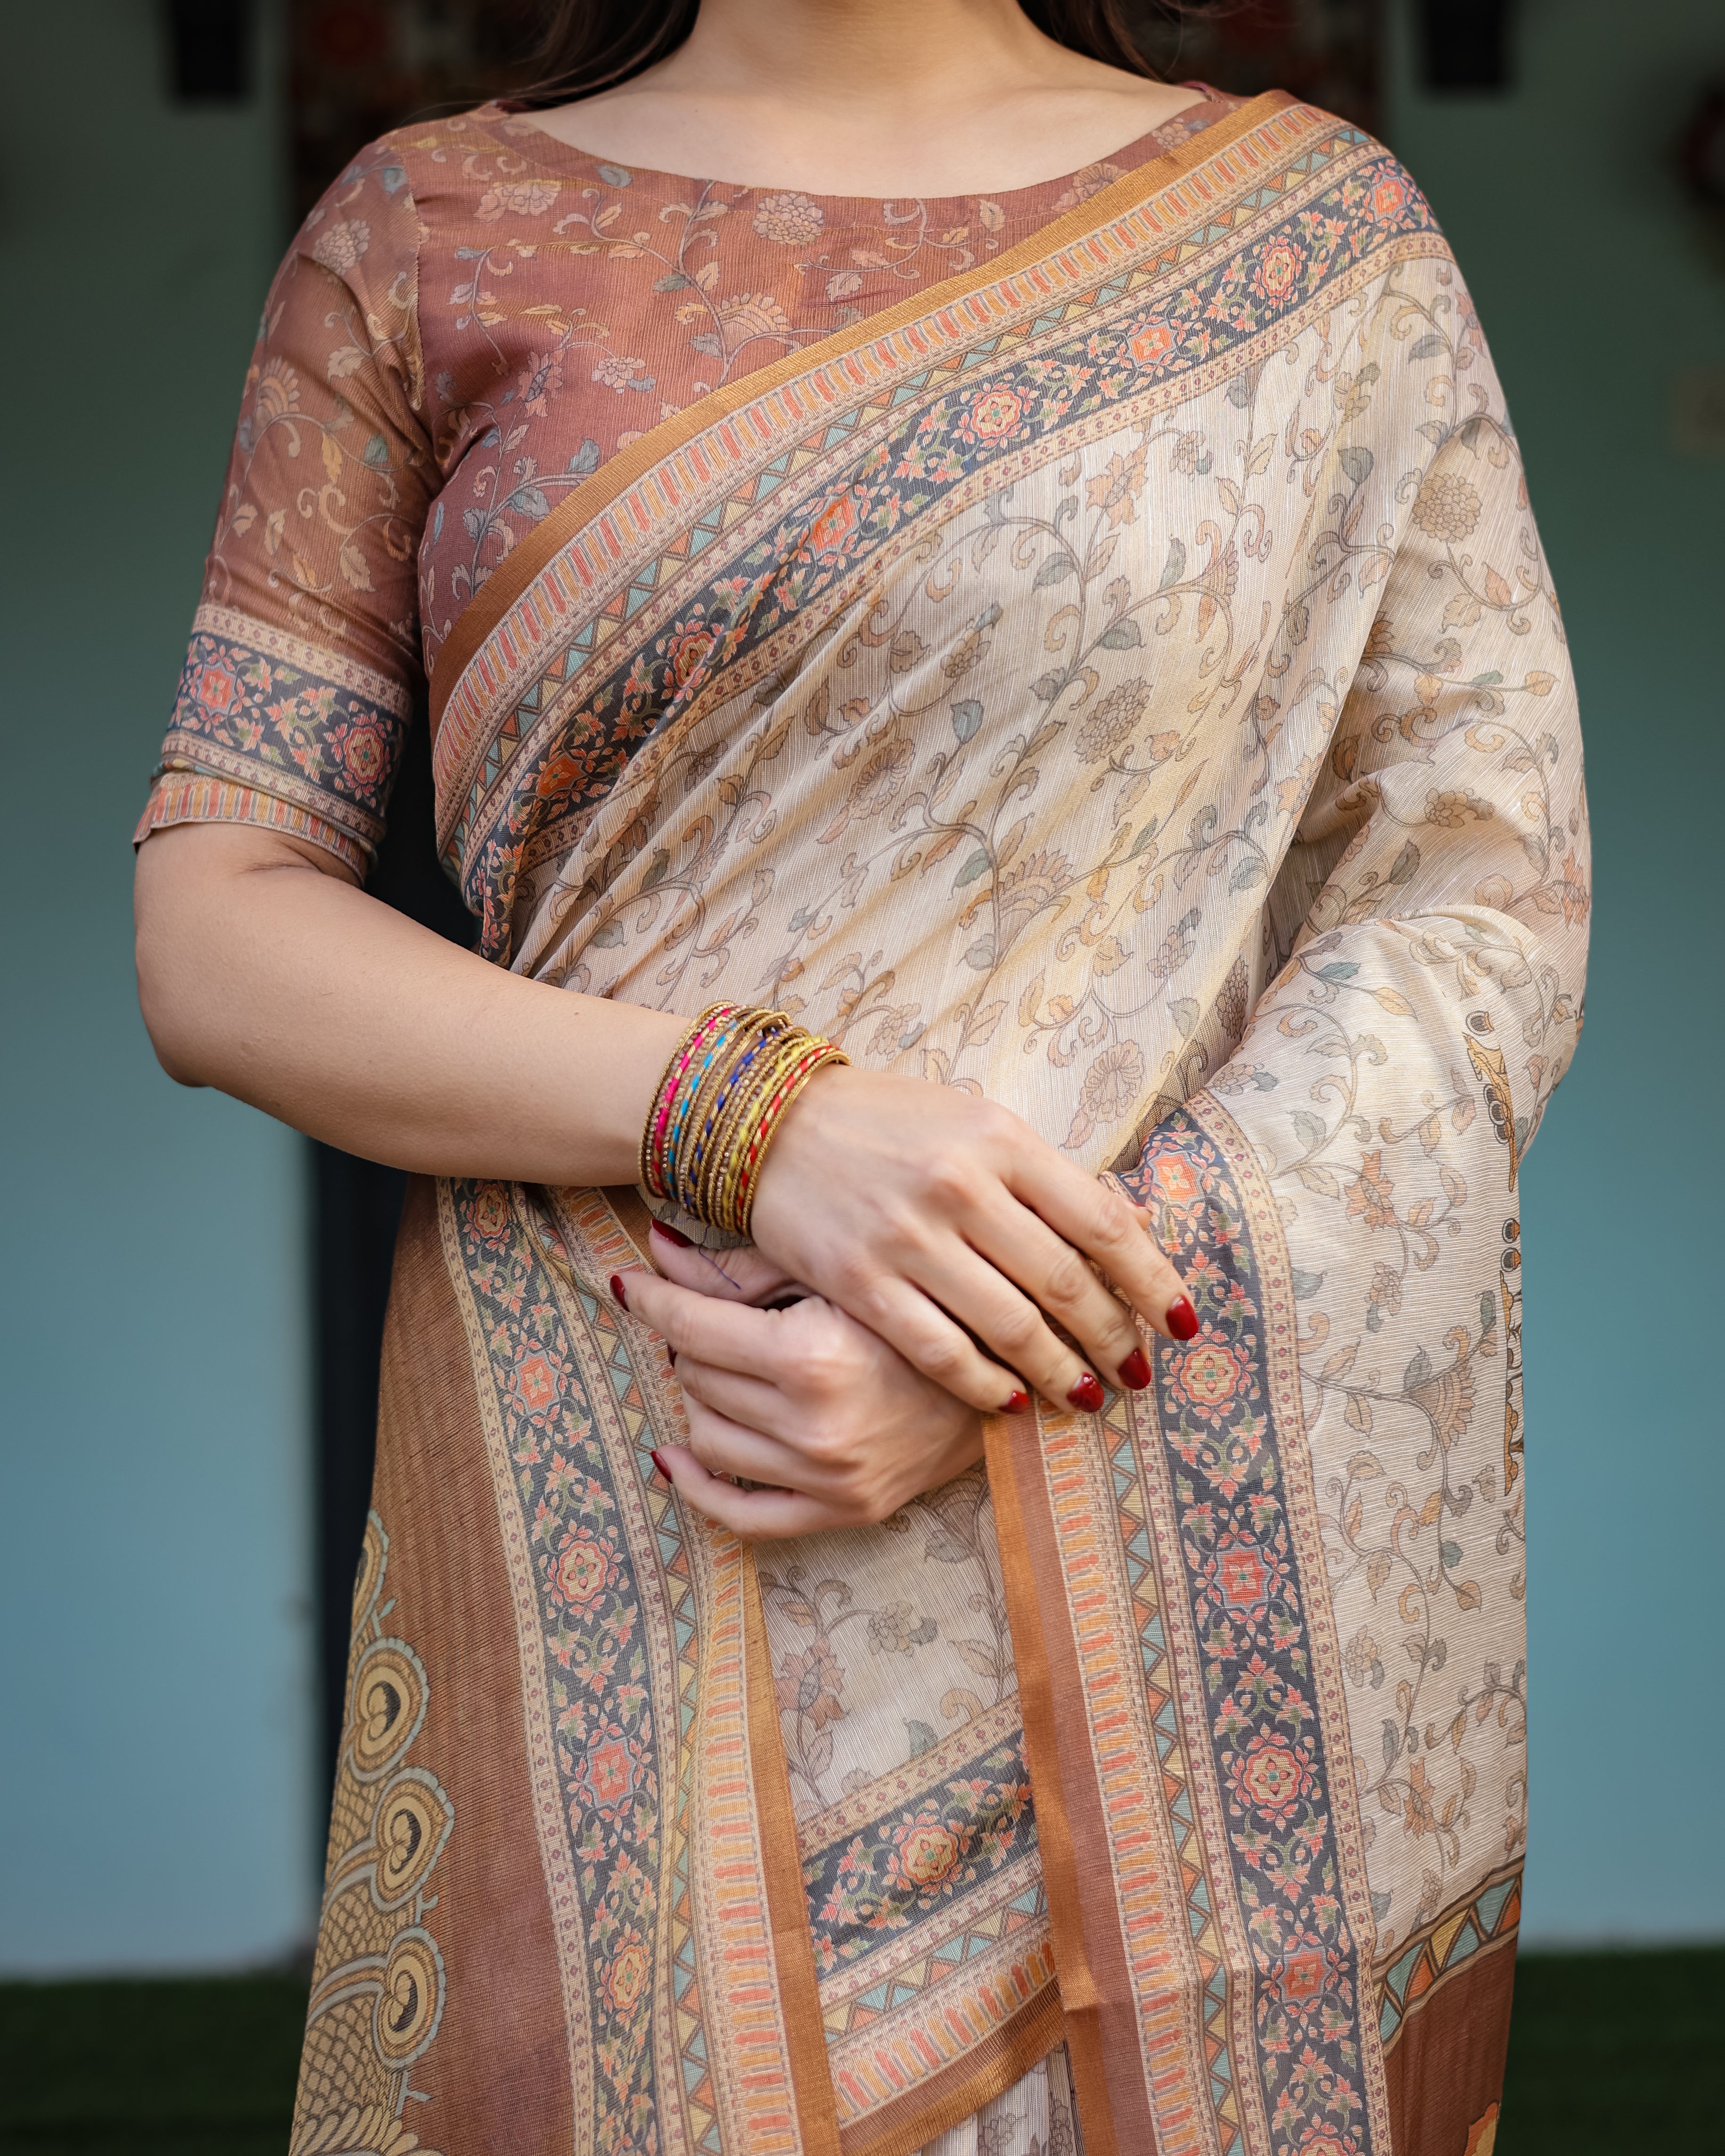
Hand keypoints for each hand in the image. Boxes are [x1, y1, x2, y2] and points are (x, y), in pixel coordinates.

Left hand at [615, 1222, 983, 1537]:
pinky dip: (698, 1487)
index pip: (691, 1327)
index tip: (628, 1282)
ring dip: (699, 1397)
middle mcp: (815, 1425)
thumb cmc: (921, 1303)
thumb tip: (653, 1247)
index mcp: (812, 1356)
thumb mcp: (834, 1270)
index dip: (652, 1298)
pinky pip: (742, 1515)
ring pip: (705, 1437)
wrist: (1010, 1368)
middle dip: (690, 1340)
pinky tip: (676, 1456)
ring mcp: (828, 1477)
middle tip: (704, 1315)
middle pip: (696, 1377)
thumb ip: (740, 1267)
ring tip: (721, 1367)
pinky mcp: (844, 1510)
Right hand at [747, 1064, 1196, 1415]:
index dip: (1154, 1281)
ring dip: (1059, 1372)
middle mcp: (962, 1186)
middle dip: (1115, 1340)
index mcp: (1003, 1140)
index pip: (1105, 1222)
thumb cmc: (890, 1124)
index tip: (1183, 1323)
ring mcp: (909, 1237)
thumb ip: (1047, 1177)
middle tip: (1140, 1375)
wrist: (774, 1121)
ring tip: (1086, 1397)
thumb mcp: (977, 1124)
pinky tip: (1010, 1402)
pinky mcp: (861, 1280)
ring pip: (1010, 1326)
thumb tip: (1134, 1231)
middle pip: (1065, 1283)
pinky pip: (940, 1350)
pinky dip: (984, 1384)